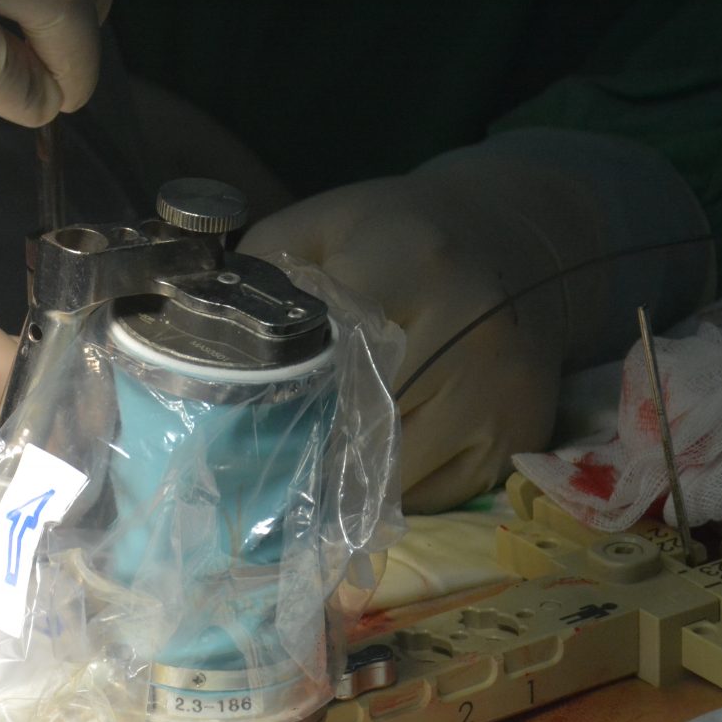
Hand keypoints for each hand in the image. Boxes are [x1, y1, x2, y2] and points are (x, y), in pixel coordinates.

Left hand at [240, 131, 708, 512]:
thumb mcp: (321, 228)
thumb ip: (261, 275)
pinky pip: (439, 494)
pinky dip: (399, 489)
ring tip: (315, 473)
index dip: (285, 398)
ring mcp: (504, 390)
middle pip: (365, 427)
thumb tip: (200, 347)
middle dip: (311, 453)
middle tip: (261, 473)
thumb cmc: (399, 236)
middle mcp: (471, 328)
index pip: (334, 354)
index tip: (239, 428)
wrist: (519, 244)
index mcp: (409, 261)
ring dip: (352, 483)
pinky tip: (377, 465)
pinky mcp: (521, 436)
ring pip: (400, 475)